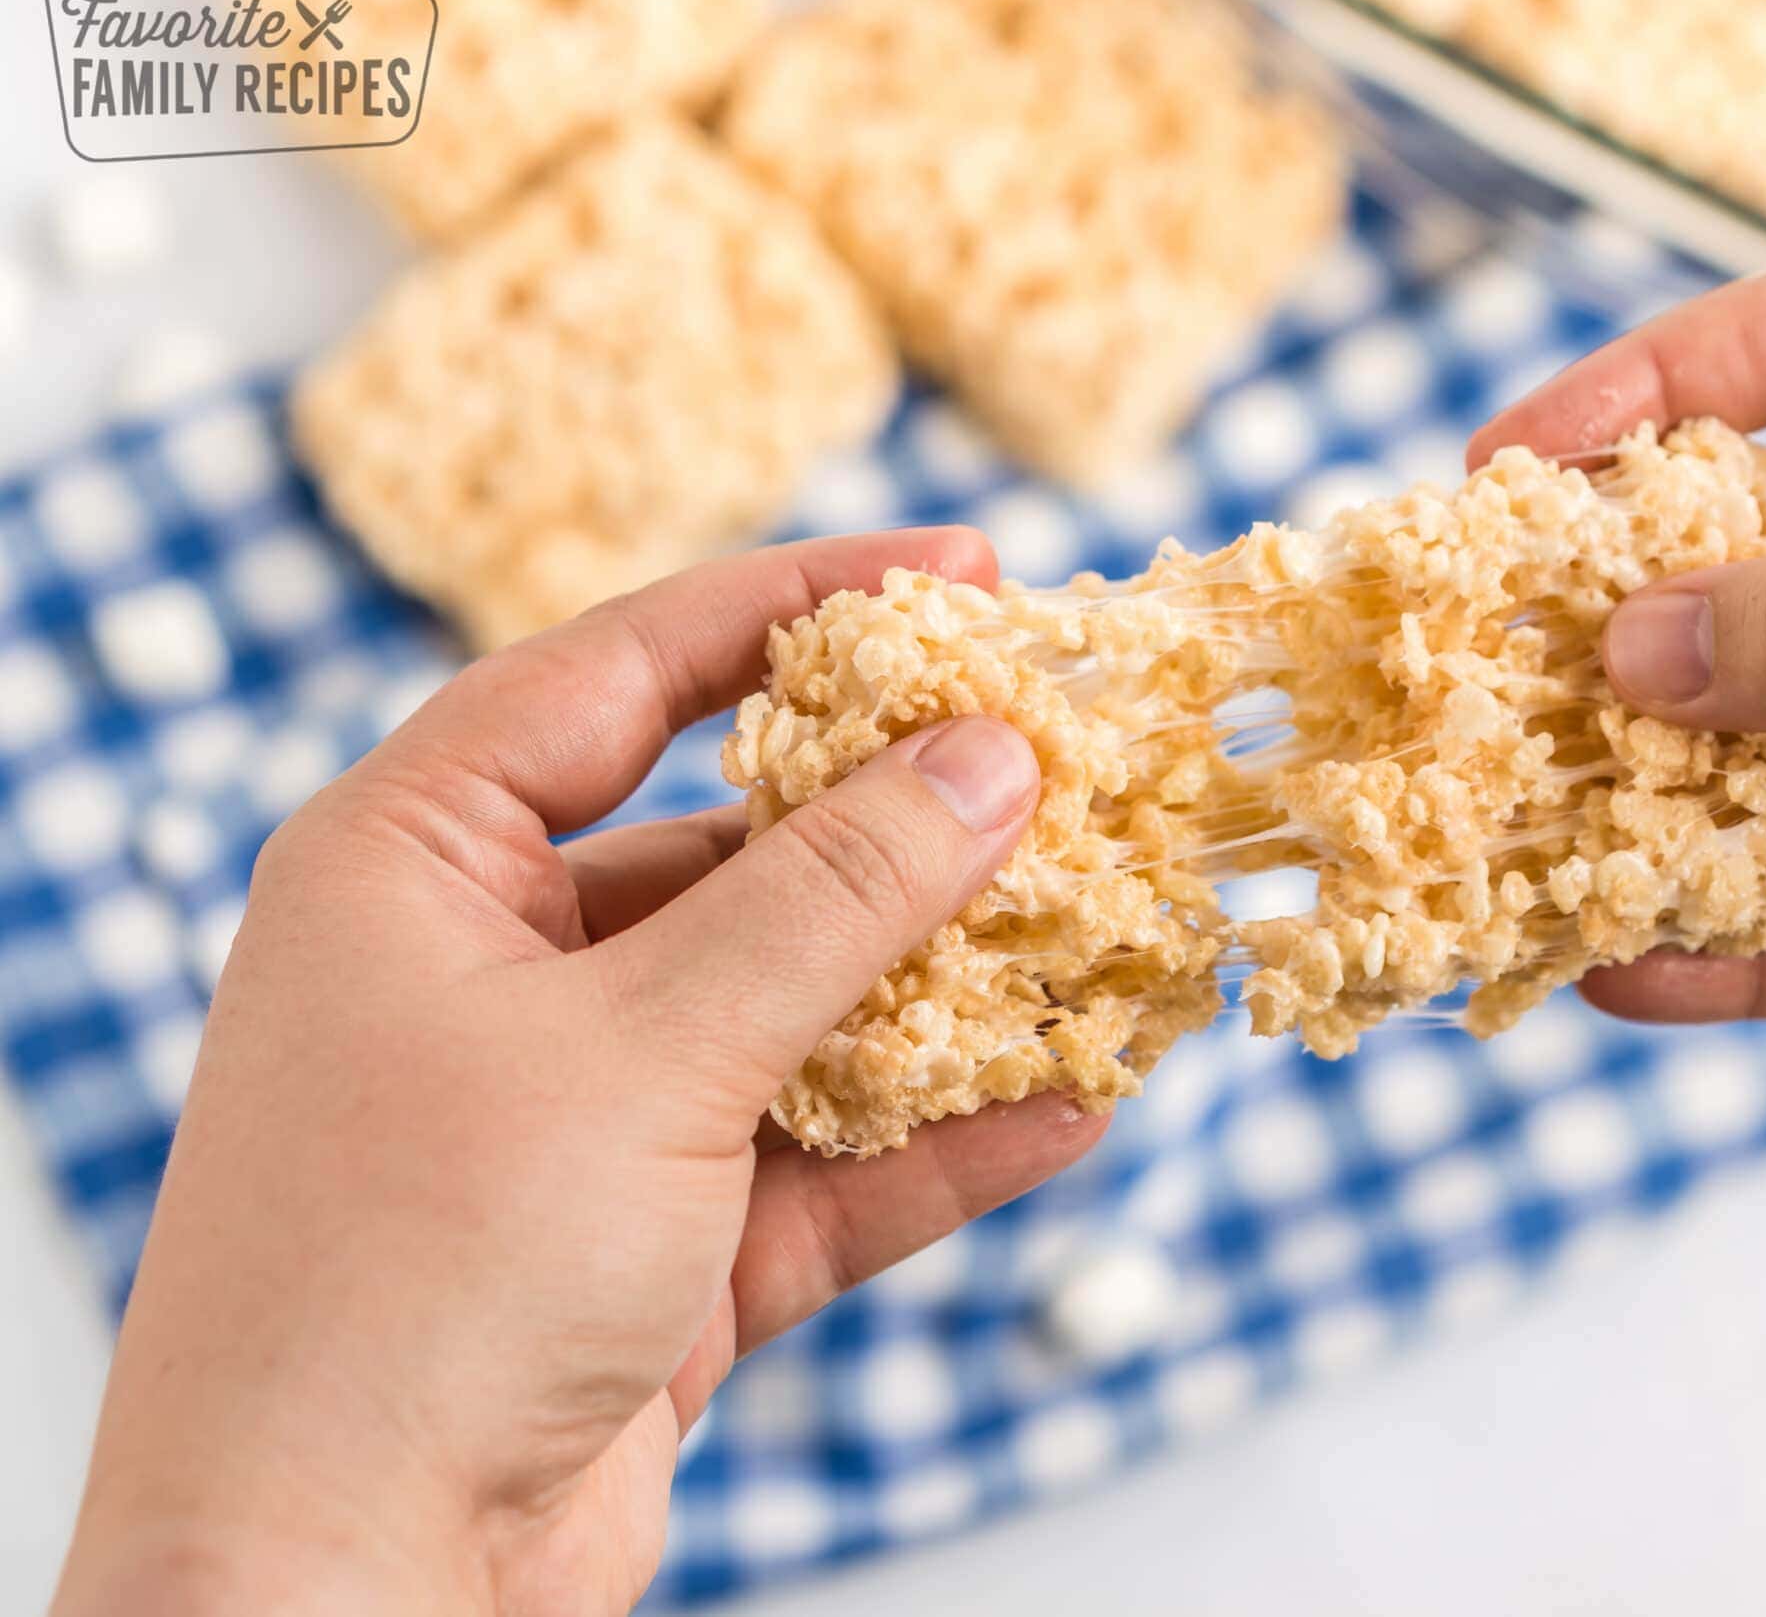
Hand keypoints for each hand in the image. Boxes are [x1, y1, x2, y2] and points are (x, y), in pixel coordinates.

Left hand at [53, 531, 1099, 1614]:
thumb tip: (993, 756)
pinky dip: (938, 1142)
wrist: (337, 1599)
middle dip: (906, 821)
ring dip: (947, 991)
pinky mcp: (652, 1253)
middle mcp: (493, 972)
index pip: (625, 669)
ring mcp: (579, 1117)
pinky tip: (1070, 1106)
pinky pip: (823, 1163)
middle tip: (1070, 762)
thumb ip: (834, 898)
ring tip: (1108, 934)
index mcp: (419, 863)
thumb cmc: (416, 1283)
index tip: (963, 571)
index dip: (798, 604)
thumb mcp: (646, 1049)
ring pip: (800, 1011)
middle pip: (739, 844)